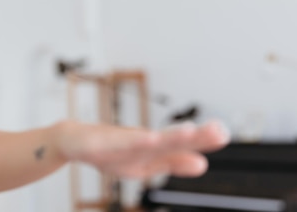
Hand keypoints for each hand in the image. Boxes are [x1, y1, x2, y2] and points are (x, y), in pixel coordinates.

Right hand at [55, 120, 229, 177]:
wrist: (72, 140)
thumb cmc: (109, 151)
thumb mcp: (144, 165)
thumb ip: (172, 163)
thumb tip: (203, 164)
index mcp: (153, 147)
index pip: (182, 144)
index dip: (203, 140)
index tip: (224, 133)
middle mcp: (141, 139)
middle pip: (171, 138)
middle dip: (194, 135)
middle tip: (218, 130)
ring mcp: (121, 140)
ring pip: (148, 138)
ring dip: (169, 136)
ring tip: (190, 133)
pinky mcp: (101, 142)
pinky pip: (120, 142)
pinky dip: (135, 140)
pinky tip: (149, 139)